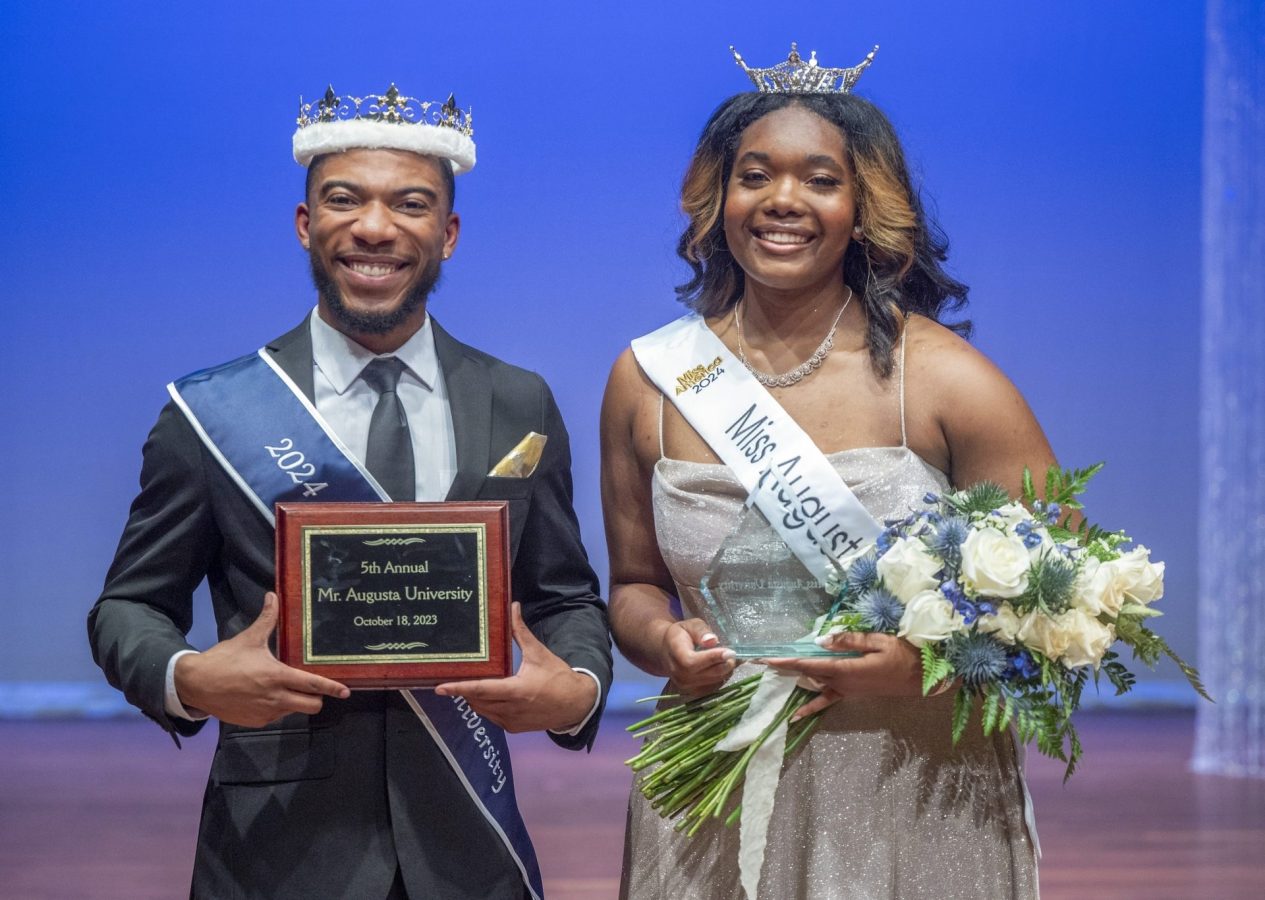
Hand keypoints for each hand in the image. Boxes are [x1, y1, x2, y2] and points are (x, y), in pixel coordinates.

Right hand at [174, 592, 349, 727]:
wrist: (196, 684)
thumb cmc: (225, 659)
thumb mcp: (248, 638)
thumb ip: (266, 619)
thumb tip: (273, 595)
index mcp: (277, 676)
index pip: (313, 685)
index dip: (332, 688)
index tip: (346, 691)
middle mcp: (276, 698)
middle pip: (311, 705)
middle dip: (317, 698)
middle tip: (312, 688)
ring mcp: (266, 713)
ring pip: (294, 711)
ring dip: (295, 702)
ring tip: (284, 688)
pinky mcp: (256, 722)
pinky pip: (276, 717)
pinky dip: (278, 709)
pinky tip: (267, 697)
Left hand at [434, 603, 598, 733]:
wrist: (576, 704)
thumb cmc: (558, 677)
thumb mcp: (538, 653)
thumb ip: (521, 632)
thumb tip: (513, 607)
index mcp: (516, 690)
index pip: (480, 690)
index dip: (458, 689)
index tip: (440, 688)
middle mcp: (511, 709)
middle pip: (476, 700)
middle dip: (465, 690)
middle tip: (458, 676)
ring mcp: (511, 721)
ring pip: (481, 710)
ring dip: (474, 698)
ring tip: (473, 683)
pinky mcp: (513, 728)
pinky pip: (491, 717)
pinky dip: (486, 706)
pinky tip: (489, 694)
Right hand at [660, 618, 735, 696]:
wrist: (667, 651)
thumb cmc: (681, 635)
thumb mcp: (690, 625)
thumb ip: (701, 631)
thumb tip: (712, 640)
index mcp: (675, 654)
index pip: (692, 662)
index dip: (712, 658)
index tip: (729, 652)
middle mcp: (678, 673)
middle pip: (705, 674)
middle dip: (724, 665)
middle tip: (734, 654)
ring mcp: (685, 686)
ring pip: (712, 682)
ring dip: (726, 671)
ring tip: (732, 659)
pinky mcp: (694, 692)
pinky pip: (713, 687)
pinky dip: (723, 677)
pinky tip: (726, 667)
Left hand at [763, 632, 924, 719]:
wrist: (923, 678)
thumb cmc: (904, 655)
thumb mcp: (879, 642)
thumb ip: (849, 641)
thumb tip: (821, 640)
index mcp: (847, 669)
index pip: (810, 664)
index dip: (787, 661)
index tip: (767, 659)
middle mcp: (842, 683)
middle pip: (807, 674)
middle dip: (784, 668)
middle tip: (760, 662)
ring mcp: (846, 690)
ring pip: (814, 685)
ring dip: (794, 680)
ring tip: (772, 676)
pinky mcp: (852, 693)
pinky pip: (827, 700)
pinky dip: (811, 707)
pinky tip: (797, 714)